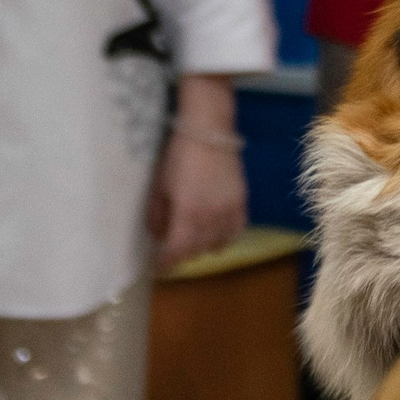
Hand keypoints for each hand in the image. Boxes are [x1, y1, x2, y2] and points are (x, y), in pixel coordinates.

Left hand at [147, 76, 246, 269]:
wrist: (209, 132)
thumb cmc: (178, 157)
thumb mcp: (159, 187)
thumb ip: (157, 216)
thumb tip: (159, 236)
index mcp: (187, 216)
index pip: (176, 254)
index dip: (165, 265)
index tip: (157, 268)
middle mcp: (211, 219)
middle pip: (196, 252)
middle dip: (181, 255)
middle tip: (170, 251)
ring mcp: (230, 212)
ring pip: (217, 245)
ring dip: (202, 247)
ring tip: (192, 240)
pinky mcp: (242, 203)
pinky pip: (235, 231)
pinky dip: (224, 237)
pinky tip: (215, 232)